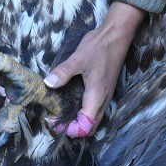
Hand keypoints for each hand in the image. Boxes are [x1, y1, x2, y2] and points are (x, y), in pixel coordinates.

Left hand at [44, 1, 145, 137]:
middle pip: (90, 127)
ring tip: (59, 115)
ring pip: (93, 120)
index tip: (53, 120)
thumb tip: (48, 83)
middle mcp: (102, 100)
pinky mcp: (104, 91)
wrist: (117, 35)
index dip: (70, 129)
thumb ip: (63, 72)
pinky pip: (94, 110)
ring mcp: (105, 96)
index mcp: (97, 96)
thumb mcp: (79, 58)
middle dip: (72, 129)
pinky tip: (70, 105)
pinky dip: (82, 114)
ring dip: (78, 123)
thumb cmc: (99, 47)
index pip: (85, 126)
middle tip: (54, 120)